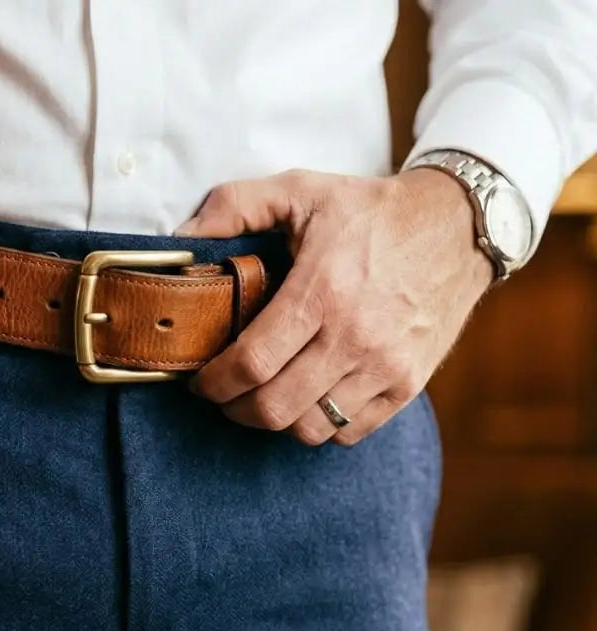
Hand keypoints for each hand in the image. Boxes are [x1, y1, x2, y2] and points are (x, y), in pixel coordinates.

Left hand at [177, 167, 493, 443]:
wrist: (459, 226)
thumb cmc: (371, 210)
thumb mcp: (301, 188)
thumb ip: (235, 205)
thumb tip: (182, 240)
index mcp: (323, 290)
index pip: (251, 363)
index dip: (215, 383)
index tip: (202, 382)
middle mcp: (355, 336)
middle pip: (274, 407)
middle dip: (236, 409)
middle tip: (225, 396)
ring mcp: (385, 366)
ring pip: (309, 428)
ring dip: (277, 420)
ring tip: (265, 398)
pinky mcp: (408, 385)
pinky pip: (349, 433)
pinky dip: (321, 426)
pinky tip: (310, 399)